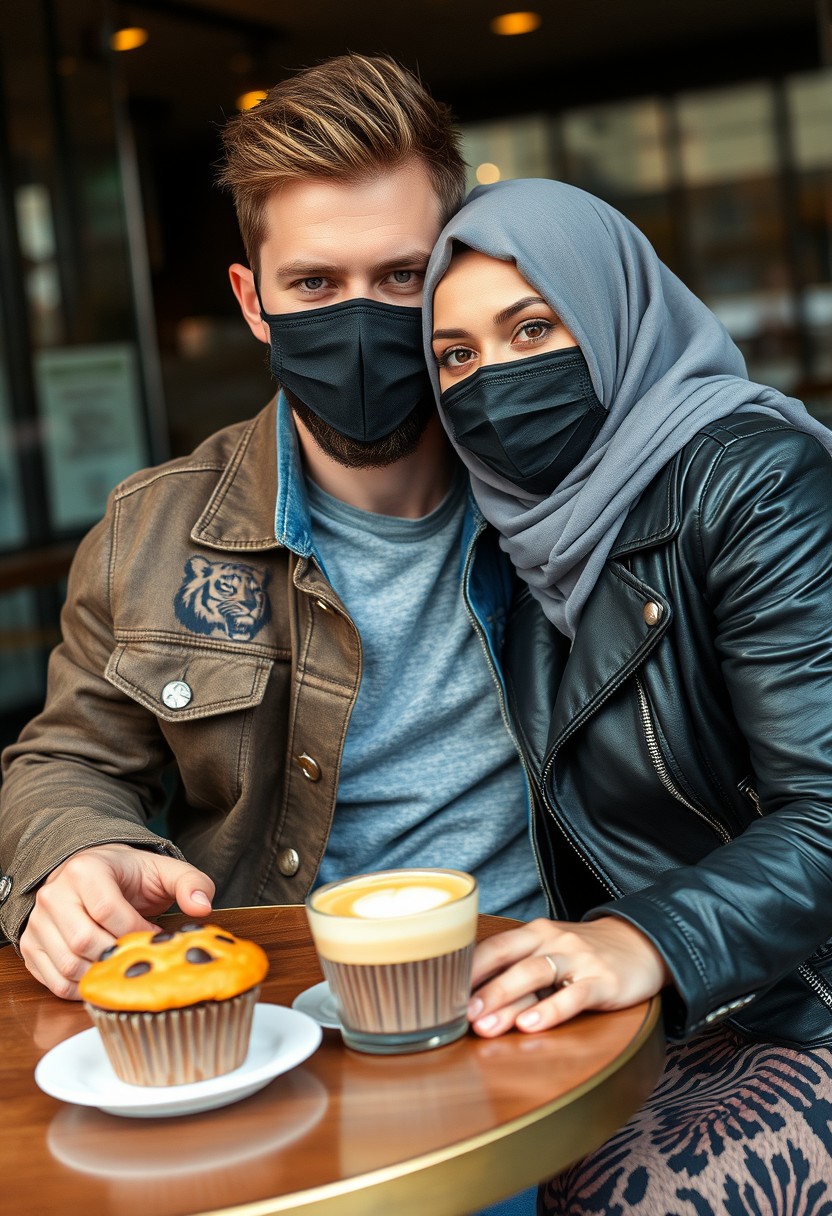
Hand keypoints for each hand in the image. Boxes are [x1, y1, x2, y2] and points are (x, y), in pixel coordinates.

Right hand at [20, 843, 214, 999]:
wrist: (91, 871)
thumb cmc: (128, 875)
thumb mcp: (163, 870)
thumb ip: (190, 883)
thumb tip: (202, 907)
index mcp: (87, 870)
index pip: (108, 911)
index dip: (136, 931)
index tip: (155, 938)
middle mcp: (55, 894)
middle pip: (85, 940)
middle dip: (119, 956)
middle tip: (139, 958)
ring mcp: (38, 921)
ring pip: (67, 964)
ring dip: (101, 976)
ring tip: (122, 969)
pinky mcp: (31, 945)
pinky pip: (53, 980)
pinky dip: (79, 989)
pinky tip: (101, 979)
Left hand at [467, 916, 670, 1036]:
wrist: (642, 945)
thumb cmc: (585, 956)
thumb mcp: (550, 954)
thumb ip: (519, 972)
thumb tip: (474, 1001)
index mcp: (535, 933)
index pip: (494, 946)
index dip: (468, 968)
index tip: (443, 991)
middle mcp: (553, 941)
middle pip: (510, 961)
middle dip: (482, 988)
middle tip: (459, 1014)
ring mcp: (578, 959)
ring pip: (536, 975)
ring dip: (507, 1000)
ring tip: (485, 1026)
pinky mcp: (602, 981)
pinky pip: (573, 996)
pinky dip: (549, 1011)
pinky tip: (530, 1026)